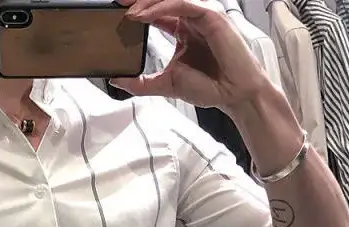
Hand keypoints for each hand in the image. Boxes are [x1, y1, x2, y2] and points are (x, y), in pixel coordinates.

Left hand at [113, 0, 269, 112]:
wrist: (233, 95)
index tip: (117, 14)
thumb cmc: (210, 87)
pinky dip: (161, 8)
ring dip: (147, 1)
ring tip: (128, 12)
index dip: (137, 9)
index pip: (156, 11)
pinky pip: (182, 4)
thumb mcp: (166, 84)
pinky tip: (144, 16)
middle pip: (162, 0)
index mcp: (183, 30)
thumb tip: (116, 80)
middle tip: (117, 3)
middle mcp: (191, 19)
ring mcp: (202, 15)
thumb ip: (141, 83)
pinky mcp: (210, 16)